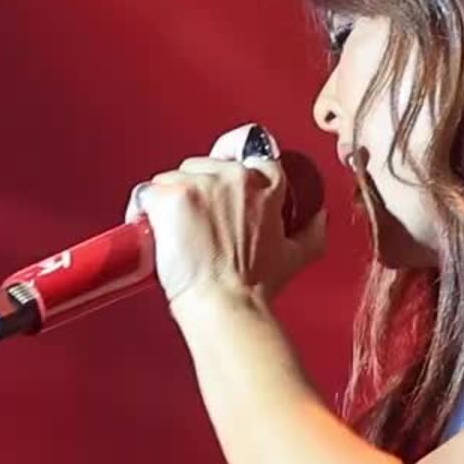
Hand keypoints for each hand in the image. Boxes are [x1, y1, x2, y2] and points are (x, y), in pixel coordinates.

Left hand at [125, 153, 326, 310]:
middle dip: (200, 190)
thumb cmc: (253, 286)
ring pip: (175, 176)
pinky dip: (145, 210)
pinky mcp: (169, 195)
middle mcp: (232, 175)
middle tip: (199, 225)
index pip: (249, 159)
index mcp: (264, 183)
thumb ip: (312, 232)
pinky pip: (147, 191)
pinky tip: (153, 231)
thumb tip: (318, 218)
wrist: (223, 304)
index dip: (232, 179)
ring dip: (173, 200)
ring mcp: (198, 183)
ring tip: (178, 232)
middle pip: (205, 165)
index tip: (223, 198)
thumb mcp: (296, 256)